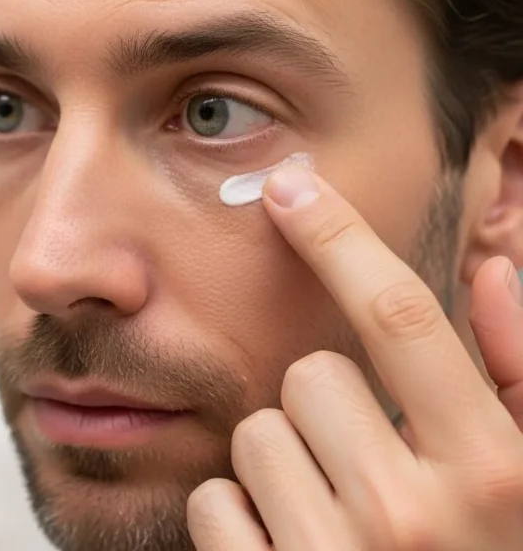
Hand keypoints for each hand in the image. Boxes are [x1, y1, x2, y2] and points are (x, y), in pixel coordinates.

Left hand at [187, 165, 522, 549]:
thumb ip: (521, 374)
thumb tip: (492, 266)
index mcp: (493, 470)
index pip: (401, 317)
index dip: (340, 238)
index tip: (292, 186)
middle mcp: (415, 512)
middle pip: (310, 378)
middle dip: (328, 412)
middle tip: (365, 468)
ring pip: (253, 436)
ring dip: (283, 468)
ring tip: (334, 518)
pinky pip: (211, 503)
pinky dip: (239, 523)